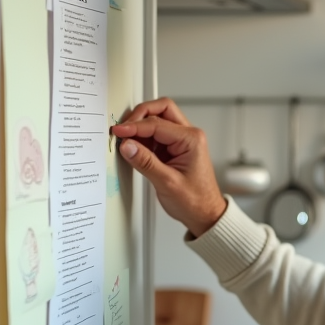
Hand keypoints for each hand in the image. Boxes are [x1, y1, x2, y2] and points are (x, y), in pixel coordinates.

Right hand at [112, 97, 226, 236]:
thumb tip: (127, 146)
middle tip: (123, 127)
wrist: (205, 214)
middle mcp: (189, 136)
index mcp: (191, 140)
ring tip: (126, 140)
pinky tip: (134, 148)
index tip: (119, 131)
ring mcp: (181, 141)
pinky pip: (156, 135)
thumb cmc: (195, 201)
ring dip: (140, 127)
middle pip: (161, 110)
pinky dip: (143, 138)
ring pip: (158, 120)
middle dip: (140, 115)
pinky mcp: (174, 148)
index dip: (134, 126)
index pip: (157, 124)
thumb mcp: (167, 182)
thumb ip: (146, 162)